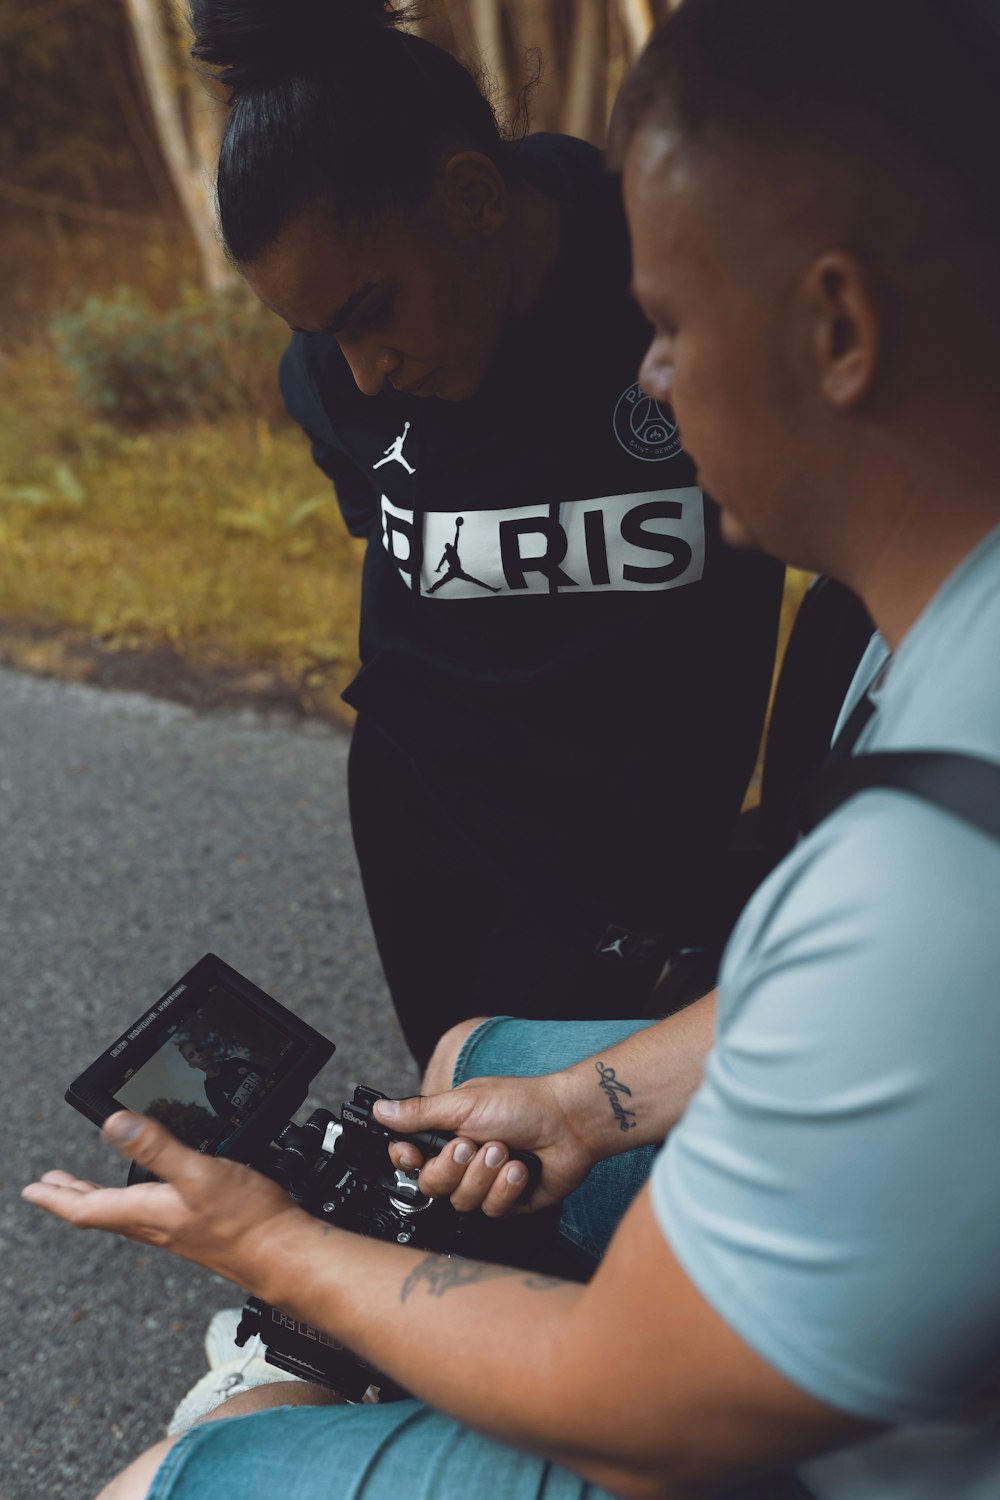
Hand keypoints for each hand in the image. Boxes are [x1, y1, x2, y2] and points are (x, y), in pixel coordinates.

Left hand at [21, 1112, 306, 1292]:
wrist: (282, 1253)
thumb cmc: (245, 1221)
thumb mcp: (198, 1173)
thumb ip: (157, 1147)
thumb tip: (112, 1123)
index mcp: (147, 1211)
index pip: (86, 1207)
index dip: (55, 1197)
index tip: (31, 1188)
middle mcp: (156, 1223)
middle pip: (100, 1210)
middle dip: (70, 1194)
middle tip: (47, 1185)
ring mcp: (175, 1227)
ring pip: (123, 1212)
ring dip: (99, 1196)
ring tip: (86, 1186)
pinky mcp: (196, 1226)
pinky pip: (149, 1212)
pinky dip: (133, 1197)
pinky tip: (151, 1190)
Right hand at [373, 1073, 595, 1215]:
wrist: (568, 1123)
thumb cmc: (521, 1103)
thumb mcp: (463, 1103)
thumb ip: (419, 1113)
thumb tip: (381, 1110)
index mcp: (445, 1133)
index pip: (408, 1159)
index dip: (407, 1161)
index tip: (413, 1154)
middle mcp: (461, 1160)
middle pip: (432, 1185)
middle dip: (454, 1166)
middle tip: (472, 1144)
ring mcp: (483, 1182)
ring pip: (461, 1201)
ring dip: (484, 1175)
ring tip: (505, 1151)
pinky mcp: (506, 1201)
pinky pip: (491, 1211)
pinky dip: (506, 1188)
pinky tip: (520, 1169)